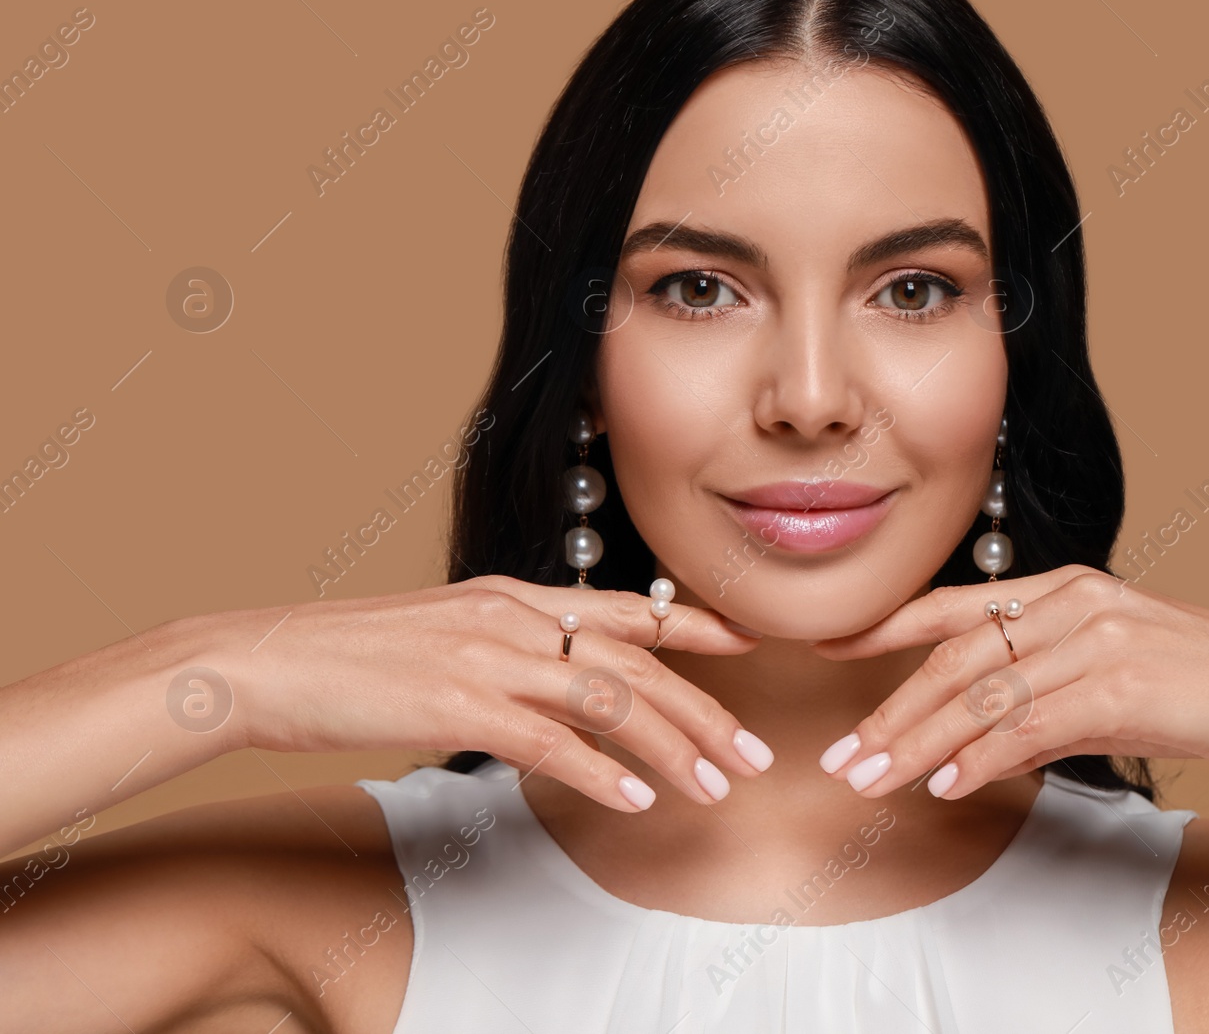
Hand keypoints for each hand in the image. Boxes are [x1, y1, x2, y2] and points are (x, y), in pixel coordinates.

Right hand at [178, 574, 768, 811]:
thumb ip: (505, 645)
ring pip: (611, 703)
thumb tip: (551, 677)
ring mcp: (489, 658)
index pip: (627, 608)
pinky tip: (638, 800)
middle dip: (706, 710)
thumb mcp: (443, 631)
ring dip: (673, 749)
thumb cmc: (350, 655)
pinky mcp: (459, 704)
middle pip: (638, 663)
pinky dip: (602, 774)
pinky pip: (551, 744)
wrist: (266, 661)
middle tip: (755, 752)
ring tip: (718, 787)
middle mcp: (514, 618)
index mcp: (513, 596)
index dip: (695, 627)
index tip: (748, 644)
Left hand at [810, 565, 1208, 799]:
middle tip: (842, 754)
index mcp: (1070, 588)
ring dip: (917, 744)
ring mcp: (1098, 641)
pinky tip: (947, 784)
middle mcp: (1076, 603)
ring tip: (872, 779)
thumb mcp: (1118, 672)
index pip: (956, 606)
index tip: (831, 647)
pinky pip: (1029, 727)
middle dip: (890, 711)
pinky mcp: (1122, 686)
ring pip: (981, 697)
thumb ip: (1045, 698)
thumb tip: (974, 748)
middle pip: (956, 660)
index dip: (886, 627)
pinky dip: (981, 758)